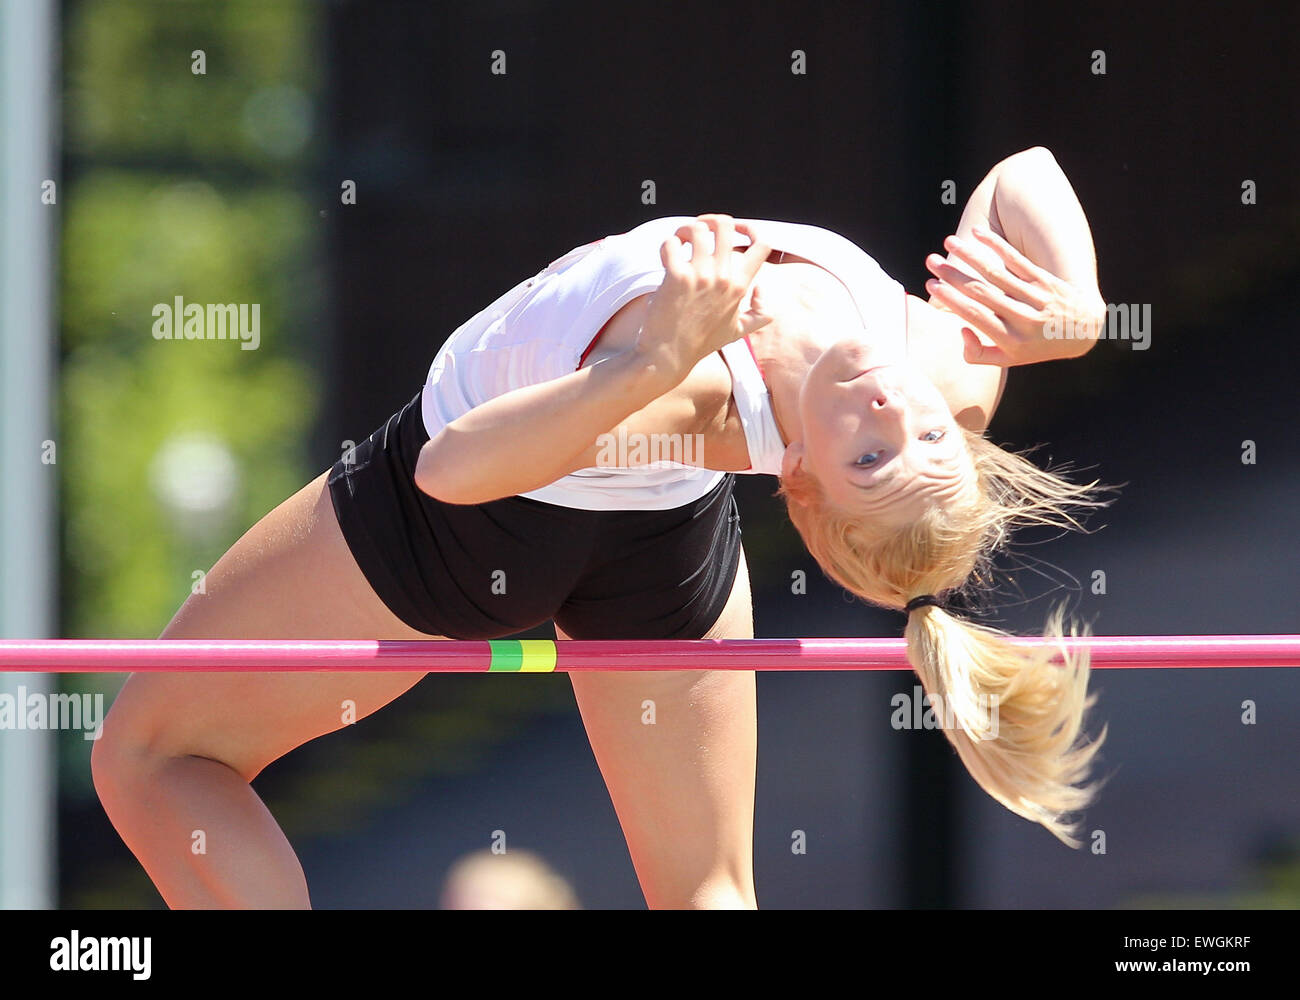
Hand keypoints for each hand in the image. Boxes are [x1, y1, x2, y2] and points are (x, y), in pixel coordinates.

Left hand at [635, 214, 773, 384]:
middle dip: (711, 220)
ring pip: (697, 229)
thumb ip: (760, 315)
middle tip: (699, 229)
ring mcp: (700, 276)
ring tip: (680, 241)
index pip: (762, 246)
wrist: (668, 357)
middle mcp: (723, 278)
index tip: (737, 229)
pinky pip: (671, 244)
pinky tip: (666, 256)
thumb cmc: (700, 343)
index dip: (750, 230)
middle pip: (726, 226)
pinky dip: (667, 245)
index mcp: (740, 287)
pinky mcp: (676, 277)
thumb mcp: (738, 332)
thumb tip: (761, 289)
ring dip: (686, 229)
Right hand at [924, 225, 1106, 365]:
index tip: (931, 285)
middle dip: (953, 275)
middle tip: (930, 260)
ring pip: (997, 273)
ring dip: (970, 255)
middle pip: (982, 292)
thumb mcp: (1009, 360)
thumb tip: (960, 330)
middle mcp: (1023, 319)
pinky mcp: (1046, 281)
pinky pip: (1018, 261)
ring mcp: (1037, 298)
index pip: (975, 315)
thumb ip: (978, 354)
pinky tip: (978, 233)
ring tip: (949, 241)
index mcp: (1010, 340)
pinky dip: (997, 245)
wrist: (1084, 331)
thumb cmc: (1037, 346)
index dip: (951, 299)